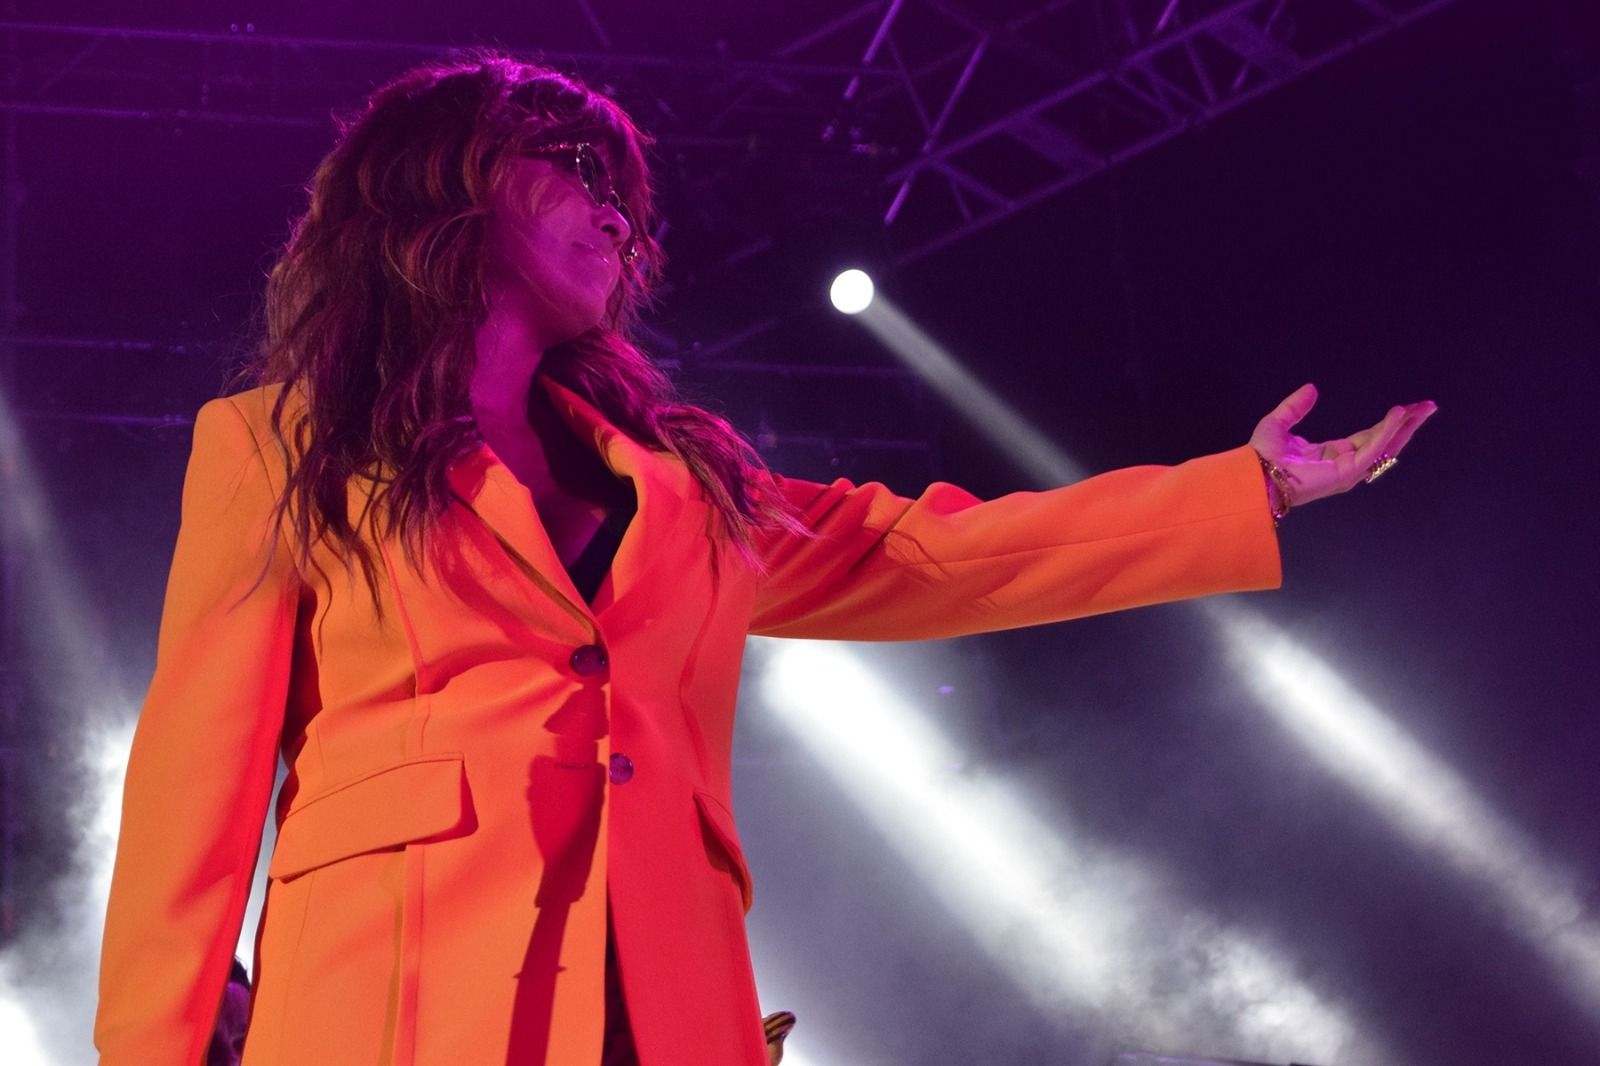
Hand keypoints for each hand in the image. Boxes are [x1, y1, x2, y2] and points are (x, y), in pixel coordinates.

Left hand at [1250, 383, 1436, 508]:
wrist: (1253, 473)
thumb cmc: (1262, 455)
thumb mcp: (1280, 422)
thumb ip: (1296, 406)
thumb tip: (1313, 388)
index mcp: (1332, 454)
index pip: (1370, 437)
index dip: (1389, 422)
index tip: (1407, 407)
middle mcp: (1344, 464)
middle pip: (1384, 442)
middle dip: (1407, 425)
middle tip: (1429, 406)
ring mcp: (1347, 472)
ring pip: (1384, 447)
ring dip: (1405, 427)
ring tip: (1422, 409)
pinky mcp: (1345, 473)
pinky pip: (1372, 450)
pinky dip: (1386, 432)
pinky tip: (1398, 416)